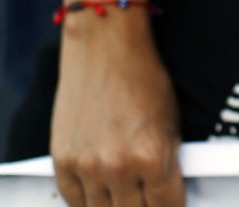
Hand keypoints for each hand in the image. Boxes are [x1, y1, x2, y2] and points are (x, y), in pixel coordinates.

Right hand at [50, 9, 184, 206]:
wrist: (105, 51)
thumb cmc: (143, 79)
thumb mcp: (172, 124)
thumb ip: (168, 164)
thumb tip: (166, 192)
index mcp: (153, 158)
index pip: (167, 206)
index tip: (169, 205)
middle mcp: (119, 166)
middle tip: (147, 199)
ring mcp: (88, 166)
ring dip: (116, 206)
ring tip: (126, 195)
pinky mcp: (63, 160)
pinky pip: (74, 200)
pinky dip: (88, 201)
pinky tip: (100, 194)